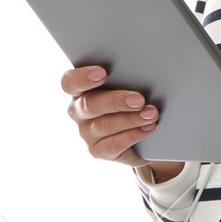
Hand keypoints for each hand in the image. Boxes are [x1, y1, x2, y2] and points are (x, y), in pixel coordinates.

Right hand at [61, 64, 183, 179]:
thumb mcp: (126, 86)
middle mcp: (78, 111)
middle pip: (90, 104)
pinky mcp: (97, 151)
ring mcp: (86, 133)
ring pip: (104, 125)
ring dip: (130, 119)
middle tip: (138, 99)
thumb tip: (142, 70)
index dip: (82, 77)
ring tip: (151, 114)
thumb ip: (125, 78)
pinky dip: (133, 135)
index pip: (70, 82)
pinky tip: (147, 128)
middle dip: (116, 101)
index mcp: (79, 90)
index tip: (102, 73)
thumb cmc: (130, 102)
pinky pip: (113, 145)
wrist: (140, 136)